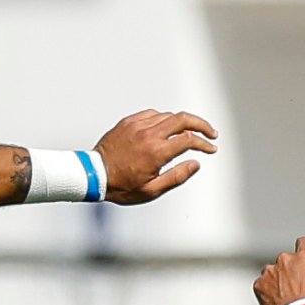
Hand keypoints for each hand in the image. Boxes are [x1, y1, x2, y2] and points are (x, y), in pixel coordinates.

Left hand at [91, 109, 216, 203]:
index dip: (204, 144)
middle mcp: (148, 134)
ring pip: (168, 115)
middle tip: (211, 133)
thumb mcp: (152, 190)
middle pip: (183, 119)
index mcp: (157, 152)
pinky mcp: (128, 122)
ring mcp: (137, 125)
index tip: (211, 149)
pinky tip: (167, 128)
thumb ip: (177, 176)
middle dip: (202, 124)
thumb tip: (195, 163)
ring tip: (189, 133)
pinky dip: (164, 119)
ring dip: (183, 122)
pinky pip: (152, 114)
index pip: (189, 139)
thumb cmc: (121, 186)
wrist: (93, 174)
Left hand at [251, 236, 304, 304]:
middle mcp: (286, 260)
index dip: (302, 249)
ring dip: (274, 281)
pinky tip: (274, 303)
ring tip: (282, 298)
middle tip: (292, 288)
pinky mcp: (259, 284)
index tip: (300, 256)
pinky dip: (265, 293)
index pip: (303, 243)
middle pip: (284, 261)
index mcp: (304, 257)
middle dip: (286, 271)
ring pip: (270, 273)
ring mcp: (270, 271)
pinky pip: (260, 286)